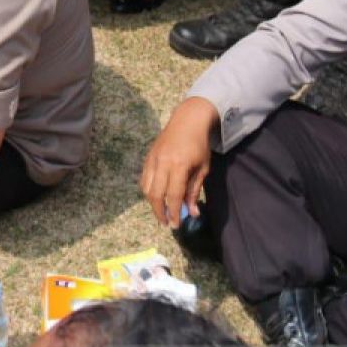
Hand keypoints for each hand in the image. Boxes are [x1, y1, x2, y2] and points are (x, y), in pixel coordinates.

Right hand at [140, 98, 217, 227]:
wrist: (188, 120)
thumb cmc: (199, 145)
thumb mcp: (203, 168)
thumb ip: (194, 191)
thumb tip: (193, 213)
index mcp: (179, 166)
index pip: (174, 195)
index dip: (174, 212)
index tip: (176, 225)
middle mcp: (162, 163)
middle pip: (155, 194)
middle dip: (160, 212)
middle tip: (166, 223)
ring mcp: (153, 159)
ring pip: (146, 188)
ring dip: (152, 203)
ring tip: (161, 211)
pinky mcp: (148, 157)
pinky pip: (144, 179)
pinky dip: (148, 191)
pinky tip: (156, 196)